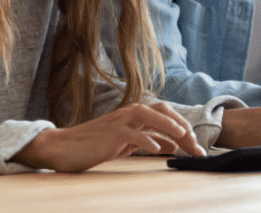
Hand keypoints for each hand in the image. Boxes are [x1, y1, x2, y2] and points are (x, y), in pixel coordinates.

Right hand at [11, 102, 204, 171]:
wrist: (64, 147)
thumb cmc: (95, 145)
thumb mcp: (127, 143)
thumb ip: (148, 140)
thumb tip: (173, 145)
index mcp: (134, 115)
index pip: (165, 114)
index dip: (183, 126)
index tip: (196, 146)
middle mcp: (129, 113)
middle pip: (162, 110)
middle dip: (182, 126)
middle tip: (195, 145)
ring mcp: (120, 122)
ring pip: (150, 116)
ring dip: (169, 126)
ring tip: (185, 138)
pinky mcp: (110, 134)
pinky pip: (132, 133)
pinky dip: (147, 139)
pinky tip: (158, 149)